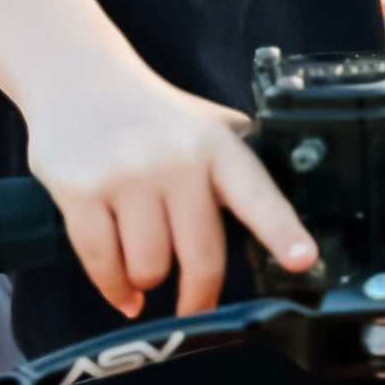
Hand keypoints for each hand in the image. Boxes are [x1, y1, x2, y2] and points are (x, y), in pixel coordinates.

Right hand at [23, 72, 316, 318]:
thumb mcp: (209, 128)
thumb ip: (241, 169)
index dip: (282, 231)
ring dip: (148, 281)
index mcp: (218, 146)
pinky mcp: (80, 190)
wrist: (80, 80)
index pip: (257, 195)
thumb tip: (283, 227)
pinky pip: (102, 264)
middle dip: (198, 294)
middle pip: (201, 256)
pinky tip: (122, 290)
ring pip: (149, 268)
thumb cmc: (157, 119)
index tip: (304, 260)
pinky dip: (113, 287)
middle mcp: (177, 158)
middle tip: (195, 304)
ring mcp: (127, 174)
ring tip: (146, 267)